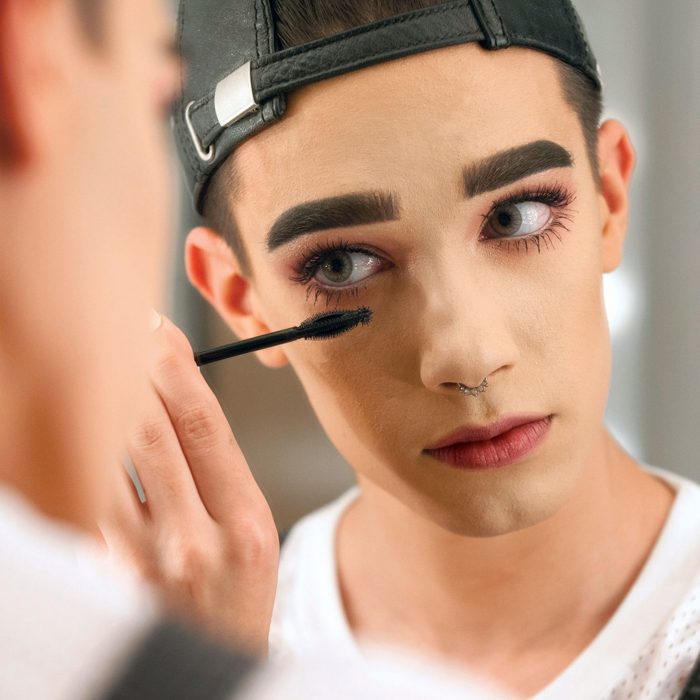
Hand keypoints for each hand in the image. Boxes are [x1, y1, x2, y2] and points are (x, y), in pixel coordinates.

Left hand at [100, 314, 278, 654]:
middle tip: (114, 324)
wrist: (209, 678)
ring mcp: (140, 565)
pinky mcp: (98, 578)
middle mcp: (195, 544)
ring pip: (99, 458)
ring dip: (90, 401)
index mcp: (247, 526)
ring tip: (87, 362)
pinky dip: (70, 452)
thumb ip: (217, 471)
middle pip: (148, 430)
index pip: (205, 424)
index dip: (176, 365)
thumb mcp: (253, 533)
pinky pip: (77, 499)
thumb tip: (174, 392)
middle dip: (126, 365)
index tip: (157, 325)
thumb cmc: (234, 599)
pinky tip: (69, 426)